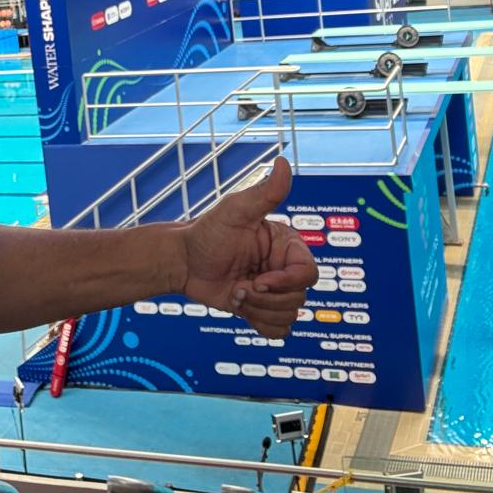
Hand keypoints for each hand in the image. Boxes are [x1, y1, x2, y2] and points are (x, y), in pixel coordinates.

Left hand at [176, 157, 317, 338]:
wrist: (183, 261)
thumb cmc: (207, 232)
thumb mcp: (235, 211)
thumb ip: (265, 192)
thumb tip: (284, 162)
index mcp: (287, 245)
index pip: (308, 273)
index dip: (286, 282)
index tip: (258, 280)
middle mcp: (285, 268)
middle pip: (299, 298)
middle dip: (266, 299)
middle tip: (240, 287)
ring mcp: (274, 291)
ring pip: (289, 315)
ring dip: (259, 311)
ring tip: (237, 293)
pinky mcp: (262, 309)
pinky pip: (278, 330)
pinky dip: (260, 324)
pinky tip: (240, 305)